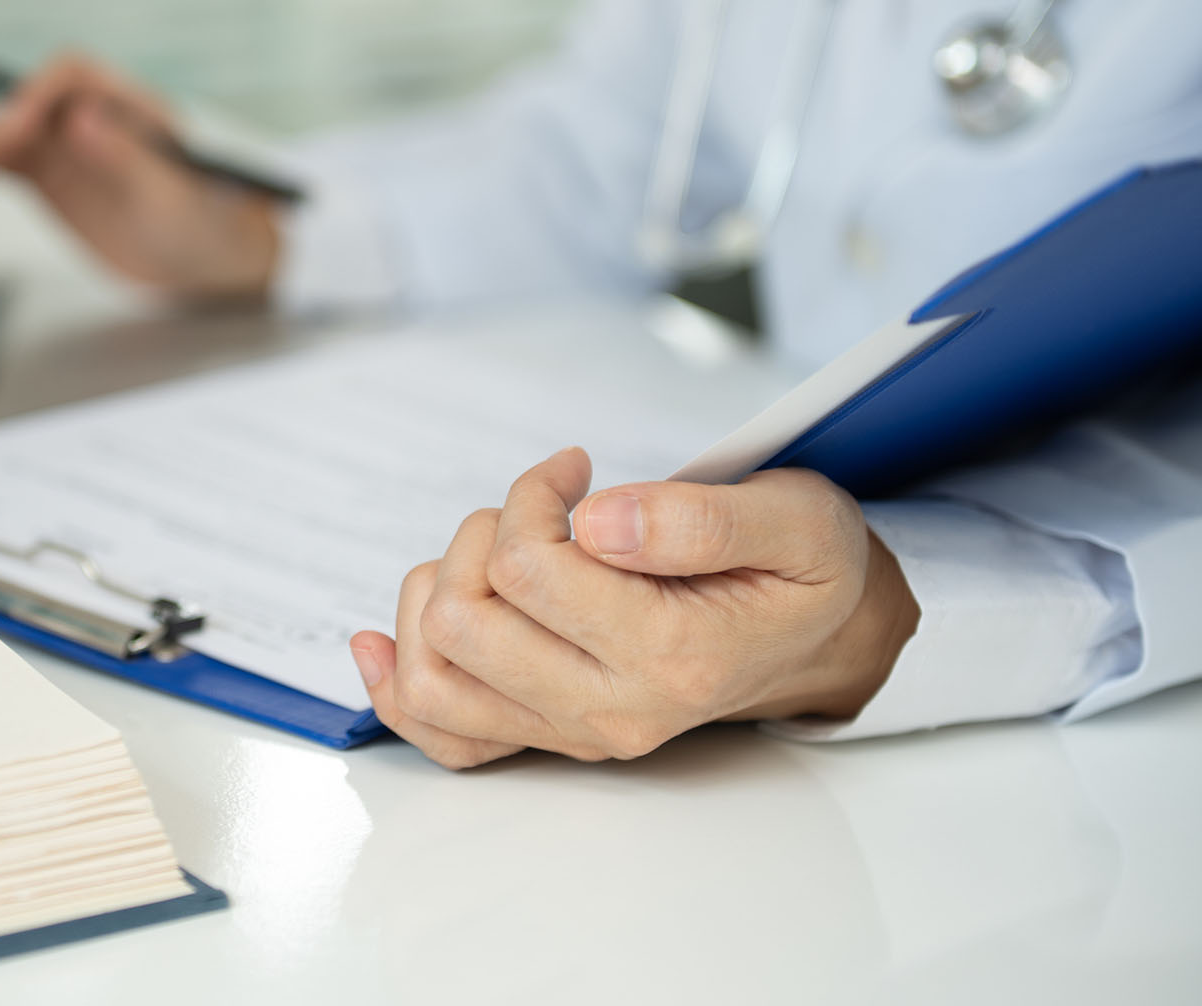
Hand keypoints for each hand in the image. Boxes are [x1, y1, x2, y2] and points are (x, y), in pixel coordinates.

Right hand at [0, 52, 281, 299]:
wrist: (208, 263)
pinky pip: (3, 163)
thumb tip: (80, 118)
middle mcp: (94, 116)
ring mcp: (69, 146)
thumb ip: (126, 160)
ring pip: (6, 134)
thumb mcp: (171, 200)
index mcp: (133, 106)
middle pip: (28, 103)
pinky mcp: (52, 177)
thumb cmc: (206, 224)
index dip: (35, 93)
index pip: (72, 75)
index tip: (14, 130)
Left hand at [348, 448, 919, 768]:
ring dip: (440, 589)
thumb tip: (598, 521)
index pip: (531, 569)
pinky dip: (397, 683)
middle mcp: (612, 710)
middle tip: (541, 509)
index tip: (572, 469)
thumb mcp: (795, 520)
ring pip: (432, 675)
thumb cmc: (803, 568)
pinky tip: (382, 638)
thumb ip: (701, 520)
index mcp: (671, 656)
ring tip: (503, 552)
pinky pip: (439, 730)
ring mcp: (572, 730)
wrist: (819, 635)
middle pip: (463, 621)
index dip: (533, 495)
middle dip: (482, 538)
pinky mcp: (544, 732)